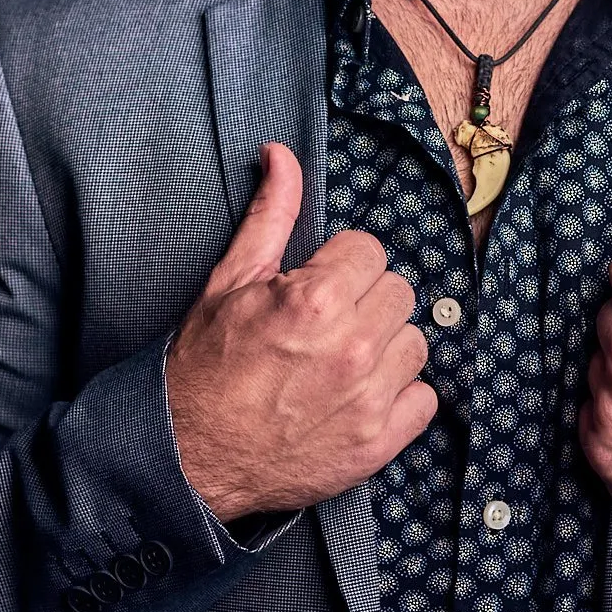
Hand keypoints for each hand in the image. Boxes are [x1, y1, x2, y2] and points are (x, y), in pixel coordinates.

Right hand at [165, 143, 437, 523]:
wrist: (187, 455)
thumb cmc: (204, 368)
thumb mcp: (229, 281)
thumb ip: (270, 215)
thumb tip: (281, 156)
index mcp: (315, 299)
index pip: (370, 251)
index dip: (340, 266)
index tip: (318, 288)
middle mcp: (351, 347)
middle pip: (398, 293)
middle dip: (365, 301)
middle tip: (327, 324)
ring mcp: (368, 399)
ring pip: (415, 343)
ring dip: (385, 347)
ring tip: (342, 360)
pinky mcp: (377, 443)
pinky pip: (424, 399)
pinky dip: (399, 398)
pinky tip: (359, 396)